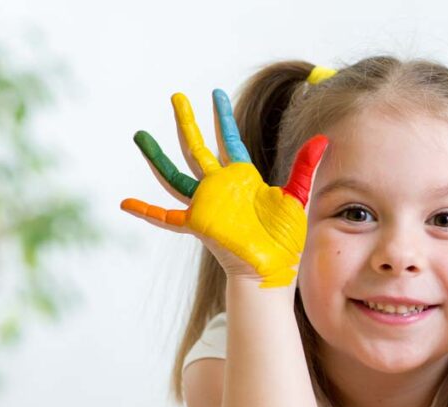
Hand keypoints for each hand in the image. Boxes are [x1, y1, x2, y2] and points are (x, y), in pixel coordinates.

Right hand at [120, 89, 327, 285]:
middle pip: (197, 148)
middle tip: (176, 96)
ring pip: (175, 175)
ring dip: (156, 156)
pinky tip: (124, 204)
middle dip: (187, 122)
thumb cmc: (286, 240)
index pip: (228, 141)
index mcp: (242, 179)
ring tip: (139, 135)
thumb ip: (306, 167)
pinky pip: (166, 218)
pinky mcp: (198, 223)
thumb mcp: (297, 197)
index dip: (222, 118)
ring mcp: (206, 205)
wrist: (274, 270)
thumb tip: (323, 139)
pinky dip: (145, 211)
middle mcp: (220, 188)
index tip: (216, 95)